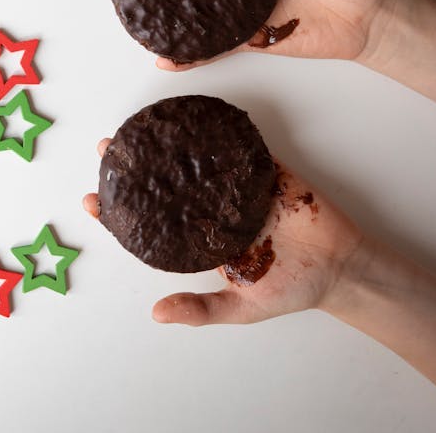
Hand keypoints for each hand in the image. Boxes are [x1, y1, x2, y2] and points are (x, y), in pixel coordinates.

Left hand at [83, 138, 363, 324]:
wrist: (344, 269)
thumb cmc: (293, 289)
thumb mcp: (242, 309)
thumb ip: (202, 308)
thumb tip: (157, 314)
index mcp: (202, 240)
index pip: (152, 223)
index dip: (121, 212)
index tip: (91, 200)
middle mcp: (214, 210)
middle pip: (165, 184)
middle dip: (134, 168)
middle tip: (107, 148)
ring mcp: (238, 188)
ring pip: (196, 161)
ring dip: (166, 145)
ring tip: (137, 129)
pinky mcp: (267, 172)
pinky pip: (240, 149)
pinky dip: (220, 134)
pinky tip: (195, 120)